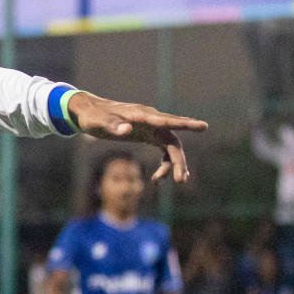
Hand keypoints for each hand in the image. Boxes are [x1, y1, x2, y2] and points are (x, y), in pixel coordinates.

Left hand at [66, 92, 208, 182]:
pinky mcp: (148, 134)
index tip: (204, 126)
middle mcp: (151, 120)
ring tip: (167, 182)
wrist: (89, 112)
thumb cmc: (92, 116)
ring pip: (171, 146)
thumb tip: (127, 129)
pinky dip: (165, 162)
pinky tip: (159, 178)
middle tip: (180, 180)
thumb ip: (112, 125)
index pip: (167, 120)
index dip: (185, 124)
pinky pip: (164, 149)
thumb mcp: (97, 122)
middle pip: (173, 139)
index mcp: (141, 115)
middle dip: (179, 160)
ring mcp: (151, 127)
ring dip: (173, 164)